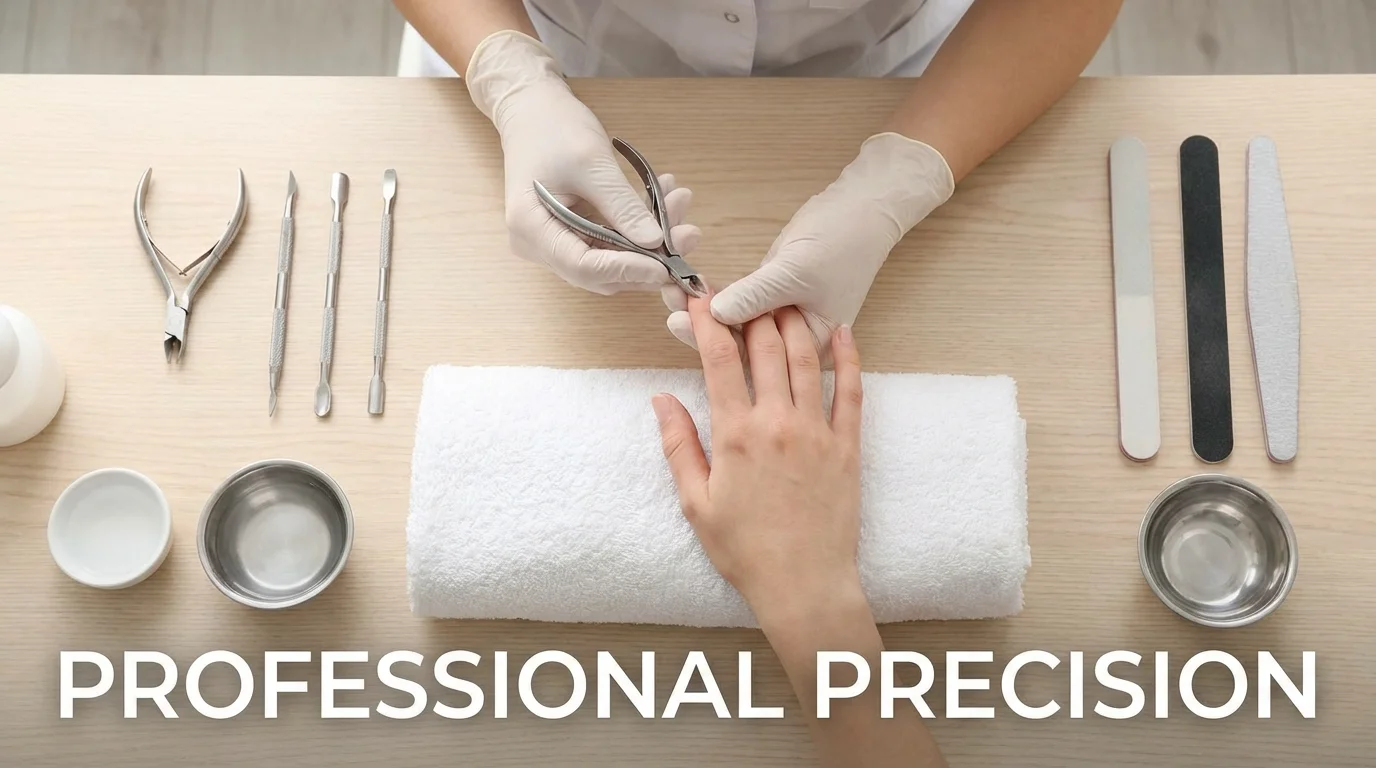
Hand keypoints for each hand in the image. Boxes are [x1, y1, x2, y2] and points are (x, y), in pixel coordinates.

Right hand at [466, 31, 699, 293]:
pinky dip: (638, 226)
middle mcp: (538, 245)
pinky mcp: (571, 233)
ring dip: (650, 239)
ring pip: (611, 259)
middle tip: (690, 233)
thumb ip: (622, 205)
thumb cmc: (553, 127)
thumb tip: (657, 243)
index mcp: (530, 229)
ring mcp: (554, 242)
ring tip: (679, 203)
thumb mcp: (592, 162)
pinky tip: (664, 198)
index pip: (583, 267)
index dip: (628, 270)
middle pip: (600, 271)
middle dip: (648, 257)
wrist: (532, 109)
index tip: (668, 265)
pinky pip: (609, 242)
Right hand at [651, 298, 864, 619]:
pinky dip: (847, 357)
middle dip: (750, 311)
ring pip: (806, 359)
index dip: (708, 322)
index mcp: (735, 434)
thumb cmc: (745, 551)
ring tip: (783, 298)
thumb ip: (678, 445)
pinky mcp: (847, 445)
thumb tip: (661, 400)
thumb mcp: (696, 502)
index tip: (699, 299)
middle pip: (765, 348)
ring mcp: (816, 431)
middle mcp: (777, 423)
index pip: (719, 360)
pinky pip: (851, 390)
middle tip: (742, 290)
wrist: (805, 585)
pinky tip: (841, 331)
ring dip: (794, 322)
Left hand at [664, 132, 952, 355]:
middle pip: (737, 340)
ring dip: (701, 304)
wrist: (863, 208)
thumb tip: (714, 314)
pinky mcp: (769, 295)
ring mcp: (778, 317)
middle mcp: (791, 342)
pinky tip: (689, 283)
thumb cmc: (842, 243)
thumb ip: (756, 296)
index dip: (710, 337)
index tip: (677, 318)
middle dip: (698, 320)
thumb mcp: (797, 271)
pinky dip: (715, 291)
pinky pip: (737, 300)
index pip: (752, 353)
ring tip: (669, 287)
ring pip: (733, 319)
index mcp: (808, 348)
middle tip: (665, 297)